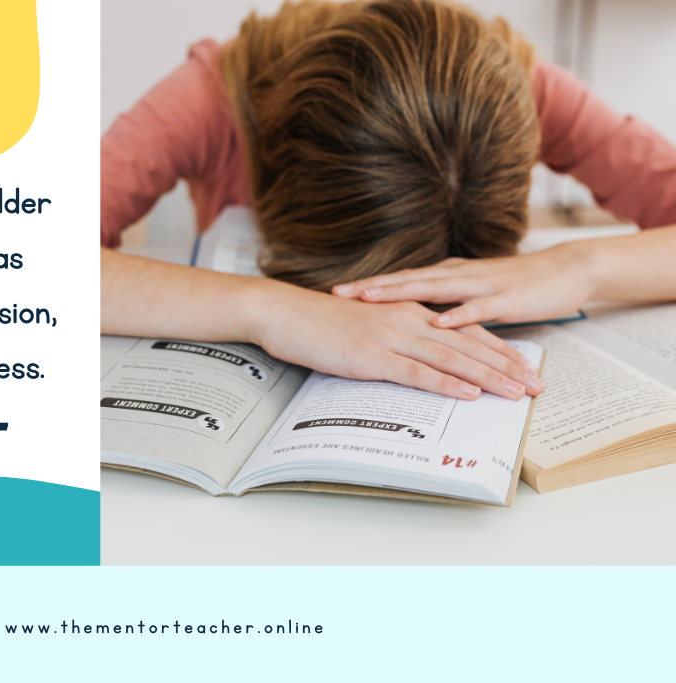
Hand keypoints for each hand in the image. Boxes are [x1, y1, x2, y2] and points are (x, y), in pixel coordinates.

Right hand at [247, 282, 542, 399]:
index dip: (497, 350)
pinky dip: (446, 384)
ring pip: (451, 359)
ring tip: (517, 393)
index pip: (463, 331)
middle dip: (507, 367)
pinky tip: (469, 394)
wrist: (284, 312)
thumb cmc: (318, 322)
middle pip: (468, 345)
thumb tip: (411, 360)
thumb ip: (392, 338)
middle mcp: (407, 321)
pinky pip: (417, 372)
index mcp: (407, 312)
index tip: (523, 367)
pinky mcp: (373, 355)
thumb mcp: (364, 326)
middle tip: (536, 386)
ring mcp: (391, 338)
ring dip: (488, 377)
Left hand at [332, 244, 594, 328]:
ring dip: (401, 293)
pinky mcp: (506, 299)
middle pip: (407, 281)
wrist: (567, 271)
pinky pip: (478, 308)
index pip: (400, 280)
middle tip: (339, 292)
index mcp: (448, 276)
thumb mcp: (471, 294)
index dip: (368, 286)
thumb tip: (412, 318)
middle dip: (371, 287)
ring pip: (434, 288)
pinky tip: (437, 322)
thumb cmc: (516, 286)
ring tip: (371, 298)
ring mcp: (481, 285)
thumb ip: (443, 303)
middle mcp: (458, 275)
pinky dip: (457, 314)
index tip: (336, 292)